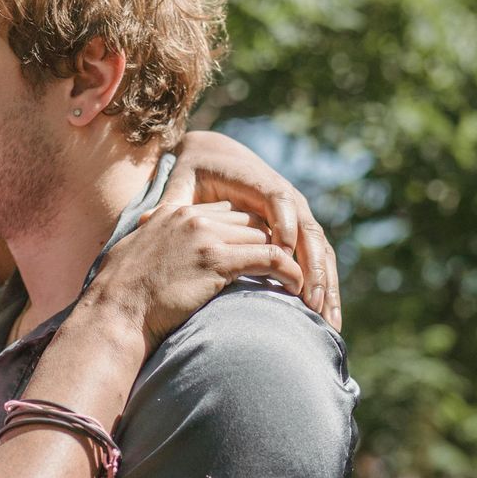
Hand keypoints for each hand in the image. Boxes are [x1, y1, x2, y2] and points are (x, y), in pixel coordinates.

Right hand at [86, 201, 304, 345]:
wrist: (114, 314)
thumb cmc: (117, 297)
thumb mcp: (132, 256)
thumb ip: (151, 244)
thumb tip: (152, 252)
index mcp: (172, 213)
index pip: (223, 212)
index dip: (243, 233)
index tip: (255, 254)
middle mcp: (191, 218)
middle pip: (247, 221)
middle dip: (268, 243)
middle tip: (284, 267)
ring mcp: (205, 236)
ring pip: (263, 236)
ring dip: (283, 258)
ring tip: (297, 280)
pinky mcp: (217, 261)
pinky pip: (269, 258)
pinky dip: (288, 271)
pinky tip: (296, 286)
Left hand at [165, 131, 340, 329]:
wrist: (216, 157)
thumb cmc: (196, 173)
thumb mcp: (182, 182)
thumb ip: (172, 200)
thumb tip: (148, 218)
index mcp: (260, 183)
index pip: (279, 202)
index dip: (282, 228)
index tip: (280, 257)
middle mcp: (287, 198)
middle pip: (309, 232)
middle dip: (313, 268)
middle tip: (310, 302)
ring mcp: (299, 216)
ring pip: (321, 251)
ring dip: (326, 285)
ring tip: (327, 320)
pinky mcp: (301, 232)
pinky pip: (320, 260)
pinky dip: (326, 287)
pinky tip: (328, 318)